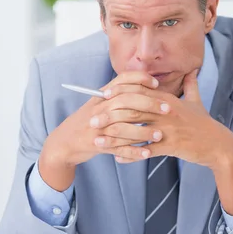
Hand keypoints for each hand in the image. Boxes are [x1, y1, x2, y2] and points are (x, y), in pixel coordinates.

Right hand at [39, 71, 163, 189]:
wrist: (65, 141)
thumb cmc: (89, 121)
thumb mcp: (100, 102)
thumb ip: (119, 93)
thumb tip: (145, 85)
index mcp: (102, 94)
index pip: (123, 80)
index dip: (141, 80)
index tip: (157, 85)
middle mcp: (100, 107)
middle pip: (128, 101)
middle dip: (150, 104)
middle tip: (168, 109)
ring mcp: (98, 126)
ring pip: (124, 126)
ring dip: (144, 131)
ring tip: (160, 135)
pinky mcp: (97, 144)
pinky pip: (118, 148)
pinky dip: (133, 152)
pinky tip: (147, 153)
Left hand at [91, 69, 232, 214]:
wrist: (218, 145)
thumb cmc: (205, 124)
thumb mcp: (198, 102)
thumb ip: (191, 85)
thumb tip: (193, 70)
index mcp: (167, 100)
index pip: (138, 92)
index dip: (118, 94)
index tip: (101, 97)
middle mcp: (165, 112)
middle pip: (131, 110)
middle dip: (110, 115)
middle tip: (92, 121)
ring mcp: (168, 129)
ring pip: (135, 131)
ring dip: (114, 137)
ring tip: (98, 142)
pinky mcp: (170, 146)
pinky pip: (145, 151)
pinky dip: (130, 155)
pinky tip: (117, 158)